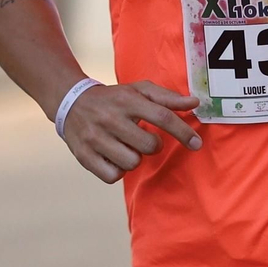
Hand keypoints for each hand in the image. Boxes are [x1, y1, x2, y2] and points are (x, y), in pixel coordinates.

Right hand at [60, 80, 201, 183]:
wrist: (71, 102)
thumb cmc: (114, 98)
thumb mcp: (138, 90)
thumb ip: (167, 97)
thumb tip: (195, 103)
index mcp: (127, 100)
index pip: (162, 117)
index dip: (183, 132)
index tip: (196, 143)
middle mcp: (110, 118)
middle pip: (150, 145)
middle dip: (153, 145)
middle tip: (142, 138)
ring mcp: (95, 138)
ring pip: (132, 162)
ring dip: (134, 157)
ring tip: (125, 145)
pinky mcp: (84, 156)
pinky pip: (113, 176)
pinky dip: (118, 170)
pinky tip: (114, 156)